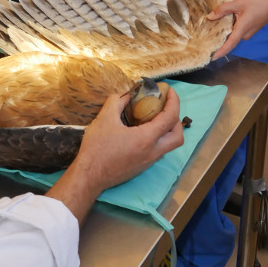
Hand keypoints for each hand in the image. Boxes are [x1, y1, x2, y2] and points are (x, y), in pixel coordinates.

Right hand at [46, 89, 182, 222]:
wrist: (90, 176)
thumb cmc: (97, 147)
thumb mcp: (104, 118)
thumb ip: (117, 101)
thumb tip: (126, 94)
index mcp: (147, 138)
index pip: (170, 118)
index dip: (174, 101)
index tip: (169, 91)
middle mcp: (153, 151)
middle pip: (178, 136)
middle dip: (176, 119)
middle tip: (165, 107)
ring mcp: (149, 161)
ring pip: (170, 145)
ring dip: (168, 130)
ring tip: (154, 117)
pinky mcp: (143, 167)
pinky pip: (159, 151)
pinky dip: (158, 138)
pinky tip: (143, 131)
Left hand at [207, 0, 267, 59]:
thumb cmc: (257, 3)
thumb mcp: (238, 3)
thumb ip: (223, 9)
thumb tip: (210, 17)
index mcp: (243, 28)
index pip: (231, 43)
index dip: (221, 51)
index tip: (212, 57)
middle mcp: (245, 35)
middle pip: (229, 39)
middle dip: (218, 40)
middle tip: (204, 39)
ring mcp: (247, 34)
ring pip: (232, 36)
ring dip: (223, 33)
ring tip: (210, 29)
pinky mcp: (248, 32)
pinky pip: (236, 33)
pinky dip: (229, 30)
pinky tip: (221, 24)